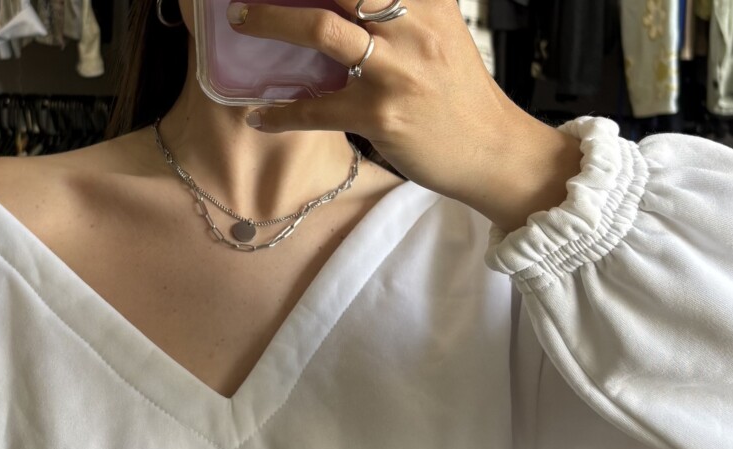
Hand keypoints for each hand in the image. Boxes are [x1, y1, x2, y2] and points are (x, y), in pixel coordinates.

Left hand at [227, 0, 573, 220]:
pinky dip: (282, 113)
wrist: (490, 150)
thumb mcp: (440, 32)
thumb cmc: (459, 95)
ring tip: (241, 20)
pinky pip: (317, 110)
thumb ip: (405, 8)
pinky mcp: (381, 115)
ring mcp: (395, 70)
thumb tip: (355, 3)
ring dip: (272, 21)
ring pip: (322, 29)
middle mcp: (411, 25)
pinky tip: (260, 116)